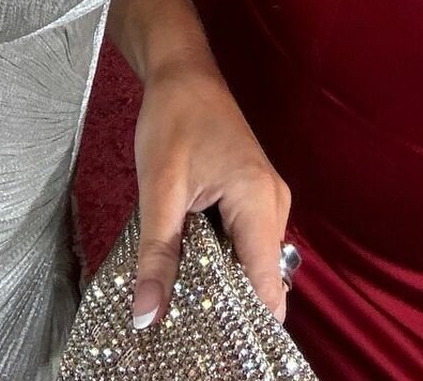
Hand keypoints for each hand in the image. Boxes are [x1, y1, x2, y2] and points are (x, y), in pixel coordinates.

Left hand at [130, 54, 290, 332]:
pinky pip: (246, 245)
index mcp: (261, 203)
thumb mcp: (158, 190)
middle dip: (228, 311)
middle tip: (186, 334)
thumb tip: (147, 317)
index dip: (245, 326)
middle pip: (263, 280)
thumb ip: (157, 256)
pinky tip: (190, 275)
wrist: (182, 70)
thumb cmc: (173, 119)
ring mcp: (268, 201)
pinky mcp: (254, 198)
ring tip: (183, 310)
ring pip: (253, 265)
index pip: (268, 288)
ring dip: (223, 287)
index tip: (213, 351)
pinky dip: (221, 264)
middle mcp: (275, 206)